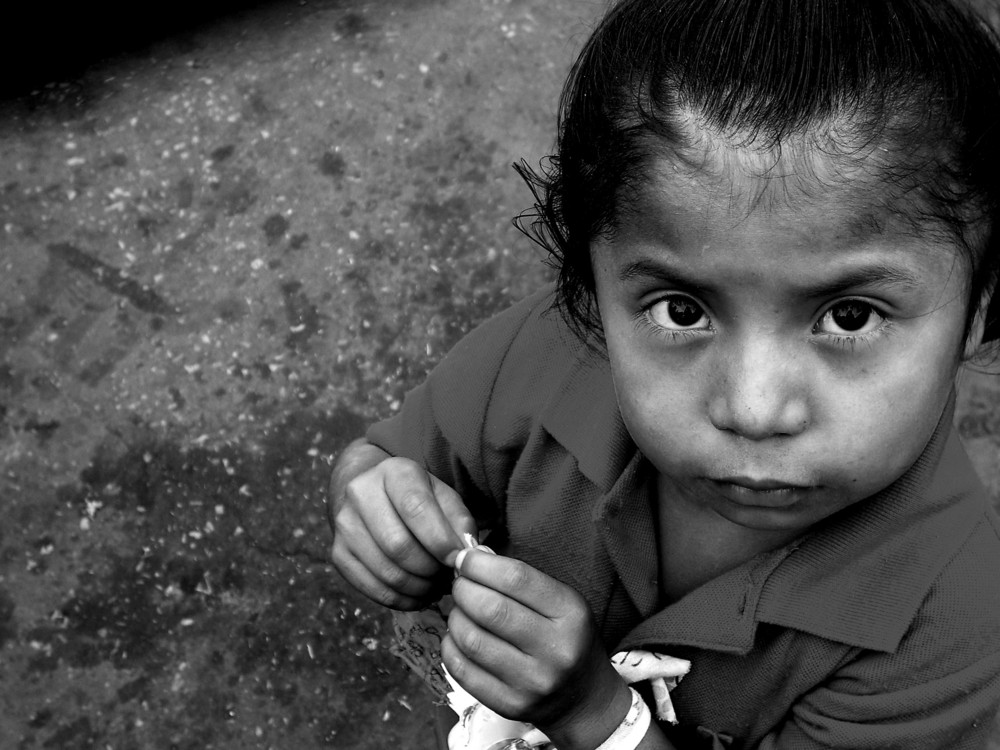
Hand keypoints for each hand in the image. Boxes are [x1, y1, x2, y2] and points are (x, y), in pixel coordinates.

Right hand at [330, 450, 475, 610]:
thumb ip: (460, 522)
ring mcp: (345, 525)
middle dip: (429, 569)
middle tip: (446, 576)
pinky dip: (401, 600)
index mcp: (394, 472)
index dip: (439, 540)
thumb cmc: (419, 499)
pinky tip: (417, 594)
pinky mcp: (338, 553)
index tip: (455, 558)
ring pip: (386, 571)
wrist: (375, 497)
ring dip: (418, 588)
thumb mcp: (444, 498)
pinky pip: (372, 588)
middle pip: (398, 545)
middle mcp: (361, 493)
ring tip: (435, 585)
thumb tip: (466, 554)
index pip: (416, 508)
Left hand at [442, 550, 632, 748]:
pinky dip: (451, 647)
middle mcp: (555, 650)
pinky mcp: (510, 705)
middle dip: (463, 588)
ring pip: (472, 639)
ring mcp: (532, 682)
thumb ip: (521, 578)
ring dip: (455, 617)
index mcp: (571, 614)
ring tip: (460, 611)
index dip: (480, 564)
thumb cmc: (568, 639)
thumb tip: (473, 557)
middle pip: (490, 609)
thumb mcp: (563, 602)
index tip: (465, 558)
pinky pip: (463, 671)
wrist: (586, 700)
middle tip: (460, 584)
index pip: (516, 578)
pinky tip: (458, 638)